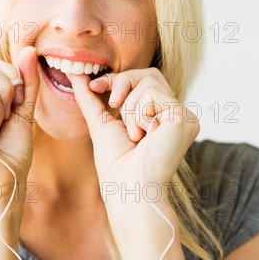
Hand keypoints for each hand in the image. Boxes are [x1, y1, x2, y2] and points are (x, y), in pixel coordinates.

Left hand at [68, 68, 199, 196]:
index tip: (94, 86)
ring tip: (135, 135)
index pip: (143, 79)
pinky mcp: (185, 118)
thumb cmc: (115, 164)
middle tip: (114, 108)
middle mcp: (177, 115)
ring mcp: (184, 117)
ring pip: (149, 82)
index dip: (118, 79)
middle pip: (148, 74)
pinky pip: (153, 94)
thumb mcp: (100, 121)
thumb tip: (73, 72)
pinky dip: (139, 114)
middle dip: (122, 86)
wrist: (126, 187)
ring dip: (129, 109)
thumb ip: (90, 96)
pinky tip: (145, 137)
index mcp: (162, 116)